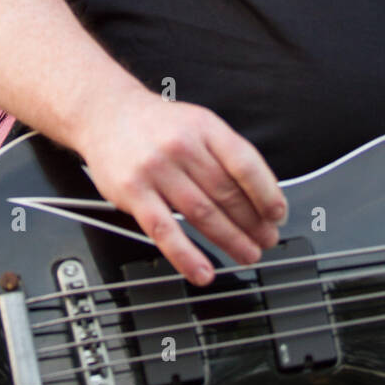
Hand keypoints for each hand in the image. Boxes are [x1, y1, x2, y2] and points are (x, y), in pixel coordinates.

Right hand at [75, 90, 287, 285]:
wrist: (106, 113)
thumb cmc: (157, 125)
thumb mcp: (198, 123)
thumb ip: (225, 154)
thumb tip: (261, 194)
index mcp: (204, 127)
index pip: (245, 164)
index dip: (267, 193)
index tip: (278, 214)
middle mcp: (181, 146)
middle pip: (226, 193)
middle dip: (253, 223)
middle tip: (267, 240)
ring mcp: (156, 169)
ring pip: (201, 214)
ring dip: (230, 240)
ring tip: (247, 253)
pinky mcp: (133, 193)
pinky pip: (164, 231)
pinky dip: (186, 256)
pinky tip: (203, 271)